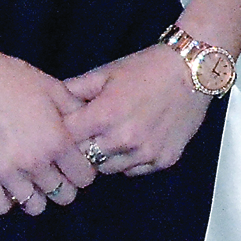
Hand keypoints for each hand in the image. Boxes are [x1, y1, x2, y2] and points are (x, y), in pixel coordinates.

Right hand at [0, 49, 97, 215]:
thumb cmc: (10, 76)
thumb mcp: (51, 87)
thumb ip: (75, 110)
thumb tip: (89, 125)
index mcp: (57, 141)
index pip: (84, 178)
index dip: (81, 170)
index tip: (70, 162)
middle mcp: (35, 162)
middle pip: (63, 195)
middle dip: (61, 184)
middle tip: (50, 170)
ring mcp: (6, 171)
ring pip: (35, 206)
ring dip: (36, 195)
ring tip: (27, 179)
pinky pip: (1, 206)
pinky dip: (6, 198)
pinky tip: (5, 182)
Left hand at [64, 44, 215, 176]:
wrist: (190, 72)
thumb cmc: (144, 69)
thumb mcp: (103, 73)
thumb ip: (74, 89)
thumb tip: (51, 100)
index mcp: (105, 115)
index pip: (67, 139)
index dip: (60, 133)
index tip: (61, 128)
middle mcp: (125, 139)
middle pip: (85, 158)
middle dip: (79, 148)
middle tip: (84, 134)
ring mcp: (147, 153)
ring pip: (109, 169)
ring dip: (103, 156)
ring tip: (107, 137)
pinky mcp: (165, 160)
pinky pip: (134, 171)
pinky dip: (127, 161)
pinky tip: (129, 143)